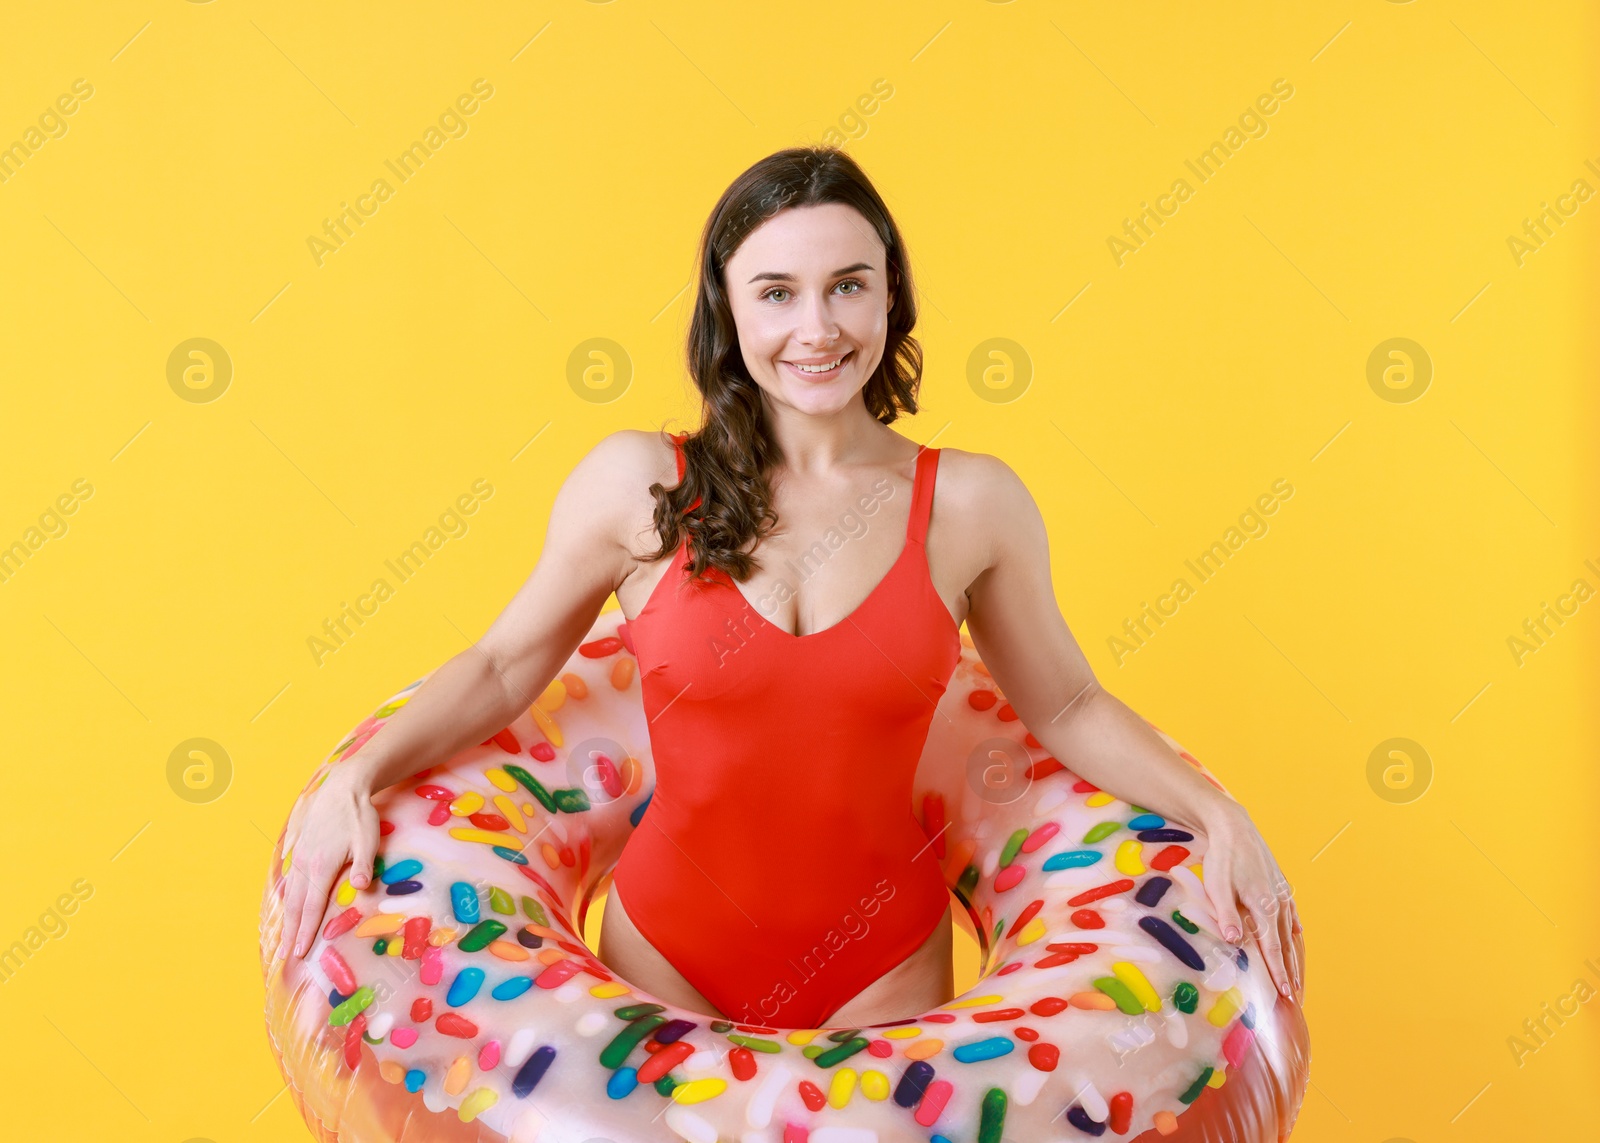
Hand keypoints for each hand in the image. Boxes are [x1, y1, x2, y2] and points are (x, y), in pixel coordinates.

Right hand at [276, 765, 380, 961]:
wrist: (342, 786)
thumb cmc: (359, 815)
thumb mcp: (367, 840)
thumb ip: (364, 865)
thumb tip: (361, 888)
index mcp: (321, 866)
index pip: (312, 907)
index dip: (305, 932)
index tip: (299, 953)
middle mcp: (305, 864)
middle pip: (297, 905)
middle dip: (291, 932)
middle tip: (286, 956)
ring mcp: (299, 855)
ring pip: (291, 892)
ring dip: (288, 916)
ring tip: (284, 936)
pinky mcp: (299, 847)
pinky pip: (291, 878)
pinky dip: (289, 896)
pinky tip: (289, 904)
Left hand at [1198, 804, 1301, 1003]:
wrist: (1234, 827)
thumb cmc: (1222, 857)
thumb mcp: (1217, 886)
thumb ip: (1227, 915)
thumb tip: (1236, 942)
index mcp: (1264, 905)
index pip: (1272, 947)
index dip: (1278, 971)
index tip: (1284, 992)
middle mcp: (1279, 901)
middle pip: (1284, 943)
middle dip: (1289, 970)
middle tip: (1294, 996)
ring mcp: (1282, 892)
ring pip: (1289, 929)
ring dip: (1292, 953)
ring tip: (1295, 974)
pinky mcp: (1280, 883)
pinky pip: (1290, 911)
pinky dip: (1293, 927)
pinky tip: (1296, 934)